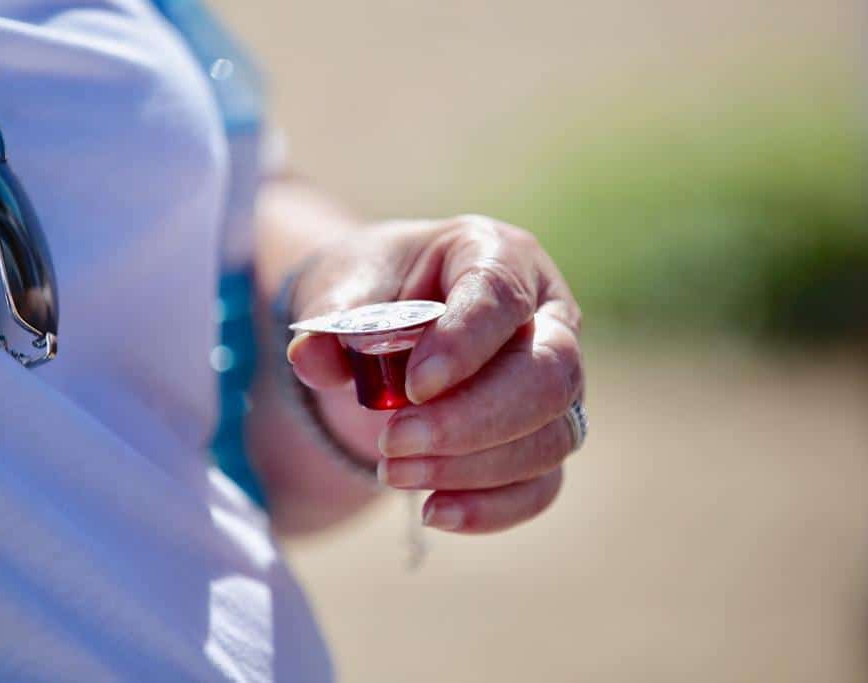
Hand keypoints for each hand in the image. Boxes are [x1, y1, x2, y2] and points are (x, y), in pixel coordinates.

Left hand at [287, 215, 583, 533]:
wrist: (387, 325)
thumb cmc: (375, 292)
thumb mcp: (342, 289)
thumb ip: (329, 320)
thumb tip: (311, 357)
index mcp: (498, 256)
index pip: (501, 297)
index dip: (464, 344)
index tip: (411, 387)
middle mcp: (546, 316)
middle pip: (548, 375)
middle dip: (471, 420)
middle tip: (392, 441)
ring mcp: (556, 383)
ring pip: (551, 437)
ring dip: (473, 468)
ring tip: (394, 472)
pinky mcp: (545, 435)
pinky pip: (541, 484)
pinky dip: (493, 508)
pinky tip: (433, 512)